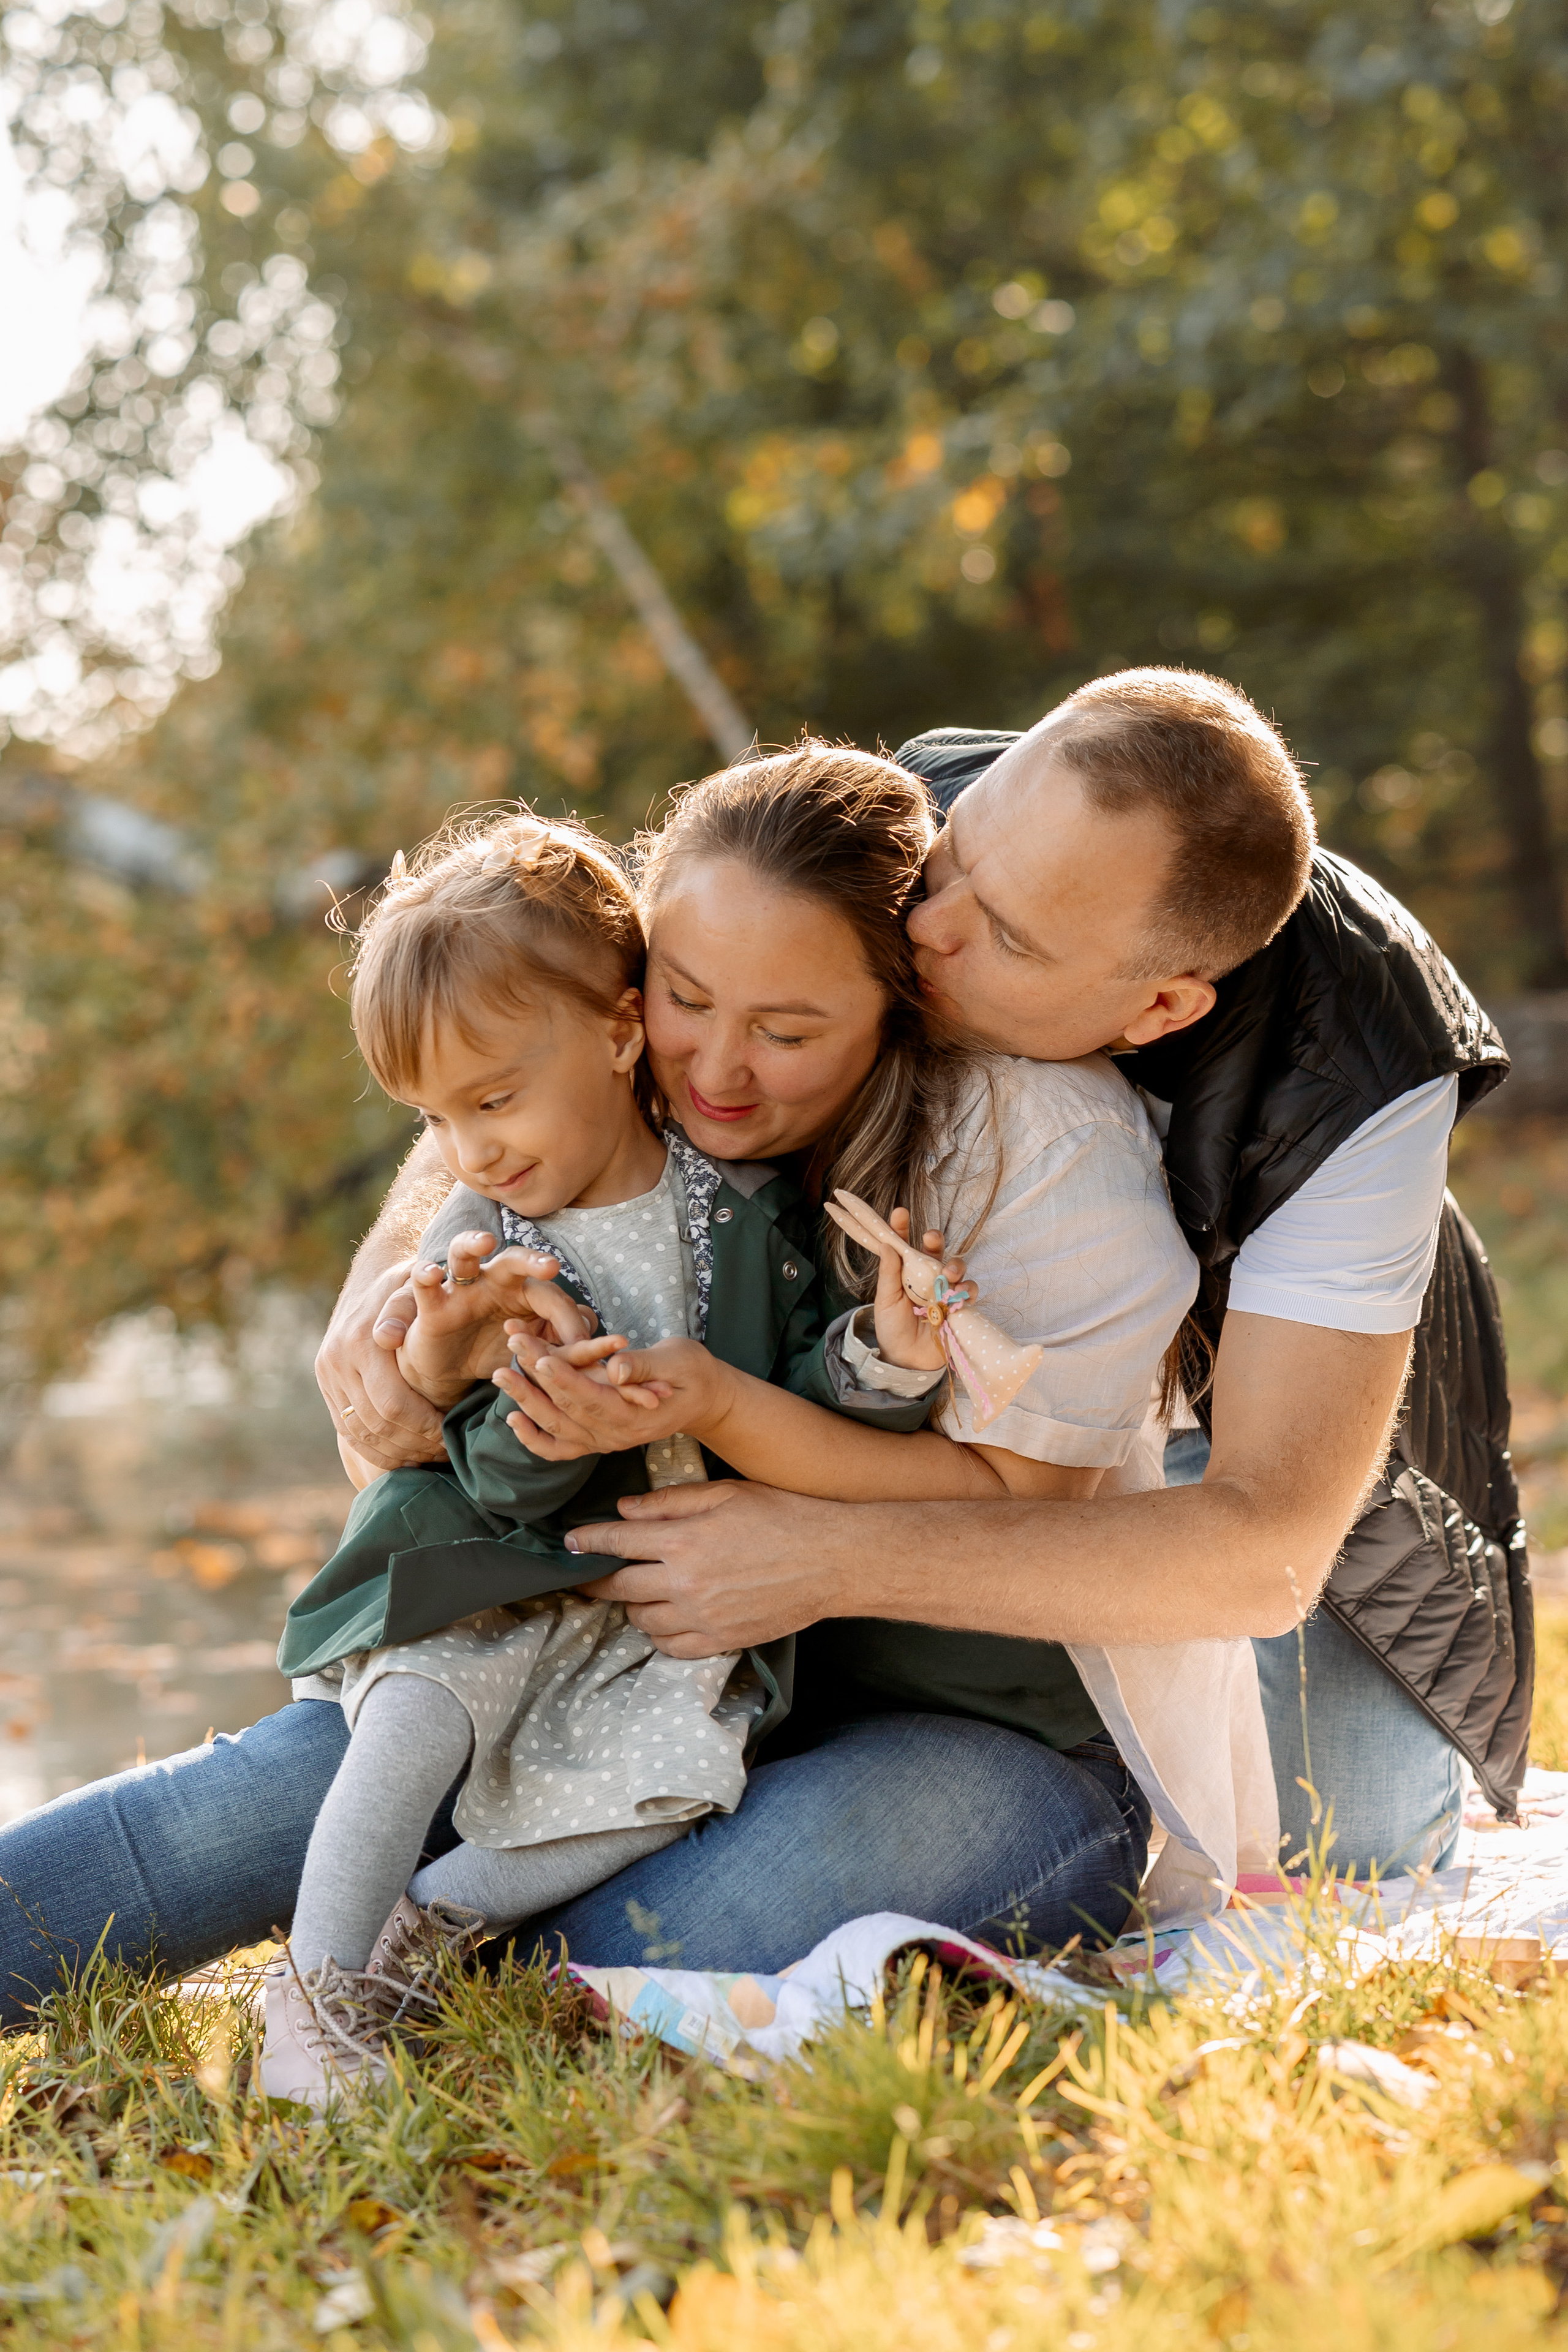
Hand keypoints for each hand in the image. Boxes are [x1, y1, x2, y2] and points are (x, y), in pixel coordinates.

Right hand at [316, 1254, 449, 1470]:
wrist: (371, 1279)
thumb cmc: (405, 1285)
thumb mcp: (412, 1285)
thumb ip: (407, 1306)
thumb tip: (389, 1336)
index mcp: (359, 1341)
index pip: (392, 1404)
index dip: (424, 1427)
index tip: (450, 1435)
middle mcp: (337, 1361)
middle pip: (377, 1425)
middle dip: (415, 1444)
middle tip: (446, 1452)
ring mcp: (327, 1377)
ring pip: (361, 1435)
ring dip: (397, 1453)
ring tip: (431, 1456)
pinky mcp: (326, 1388)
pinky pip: (348, 1432)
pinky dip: (376, 1450)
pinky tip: (405, 1456)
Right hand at [396, 1237, 592, 1407]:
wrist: (448, 1369)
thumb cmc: (494, 1350)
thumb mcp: (532, 1352)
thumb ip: (562, 1346)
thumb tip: (601, 1344)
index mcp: (524, 1293)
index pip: (553, 1299)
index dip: (570, 1324)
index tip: (586, 1350)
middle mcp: (495, 1281)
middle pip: (515, 1260)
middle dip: (533, 1261)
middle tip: (551, 1266)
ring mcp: (462, 1288)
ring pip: (465, 1254)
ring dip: (473, 1243)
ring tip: (485, 1240)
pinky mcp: (432, 1304)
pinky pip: (425, 1284)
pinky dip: (426, 1274)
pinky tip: (432, 1272)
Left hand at [495, 1333, 727, 1461]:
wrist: (703, 1400)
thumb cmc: (692, 1373)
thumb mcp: (678, 1360)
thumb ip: (646, 1365)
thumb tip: (617, 1369)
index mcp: (635, 1416)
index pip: (591, 1397)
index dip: (564, 1378)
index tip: (539, 1355)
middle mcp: (615, 1436)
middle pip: (567, 1408)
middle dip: (535, 1377)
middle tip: (513, 1345)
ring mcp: (603, 1442)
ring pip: (556, 1427)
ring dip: (525, 1400)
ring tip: (500, 1373)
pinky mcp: (596, 1440)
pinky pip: (559, 1448)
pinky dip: (533, 1438)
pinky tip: (512, 1418)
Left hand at [565, 1480, 855, 1655]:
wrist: (831, 1560)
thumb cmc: (782, 1516)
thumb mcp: (725, 1494)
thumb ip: (670, 1501)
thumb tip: (625, 1509)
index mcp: (683, 1539)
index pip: (617, 1541)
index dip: (588, 1541)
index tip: (571, 1543)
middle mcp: (685, 1582)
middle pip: (620, 1586)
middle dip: (597, 1580)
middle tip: (587, 1577)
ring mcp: (701, 1616)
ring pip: (642, 1620)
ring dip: (632, 1606)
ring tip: (636, 1594)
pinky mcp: (720, 1641)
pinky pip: (671, 1647)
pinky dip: (660, 1634)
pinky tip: (664, 1619)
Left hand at [872, 1210, 971, 1372]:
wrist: (906, 1360)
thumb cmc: (893, 1327)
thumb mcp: (885, 1300)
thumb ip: (888, 1273)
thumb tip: (887, 1244)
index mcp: (906, 1272)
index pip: (905, 1244)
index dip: (903, 1227)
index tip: (900, 1213)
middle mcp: (927, 1276)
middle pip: (936, 1249)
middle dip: (936, 1239)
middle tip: (931, 1238)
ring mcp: (945, 1289)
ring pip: (957, 1266)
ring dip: (954, 1266)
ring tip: (946, 1275)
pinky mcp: (960, 1305)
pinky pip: (970, 1290)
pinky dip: (967, 1289)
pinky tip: (959, 1294)